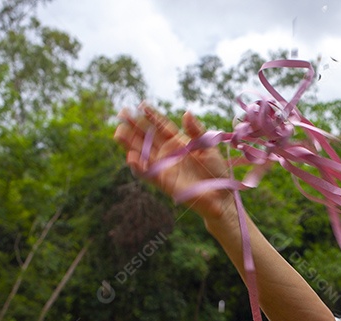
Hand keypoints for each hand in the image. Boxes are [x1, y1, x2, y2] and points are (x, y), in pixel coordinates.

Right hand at [114, 104, 233, 217]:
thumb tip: (186, 113)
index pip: (161, 126)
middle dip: (134, 126)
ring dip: (130, 144)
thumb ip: (196, 130)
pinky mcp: (163, 182)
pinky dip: (139, 167)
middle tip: (122, 113)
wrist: (221, 195)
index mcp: (178, 142)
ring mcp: (164, 167)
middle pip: (147, 137)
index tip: (141, 105)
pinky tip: (130, 157)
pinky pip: (147, 174)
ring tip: (119, 133)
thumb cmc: (215, 171)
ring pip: (142, 153)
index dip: (151, 116)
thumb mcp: (208, 146)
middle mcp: (167, 153)